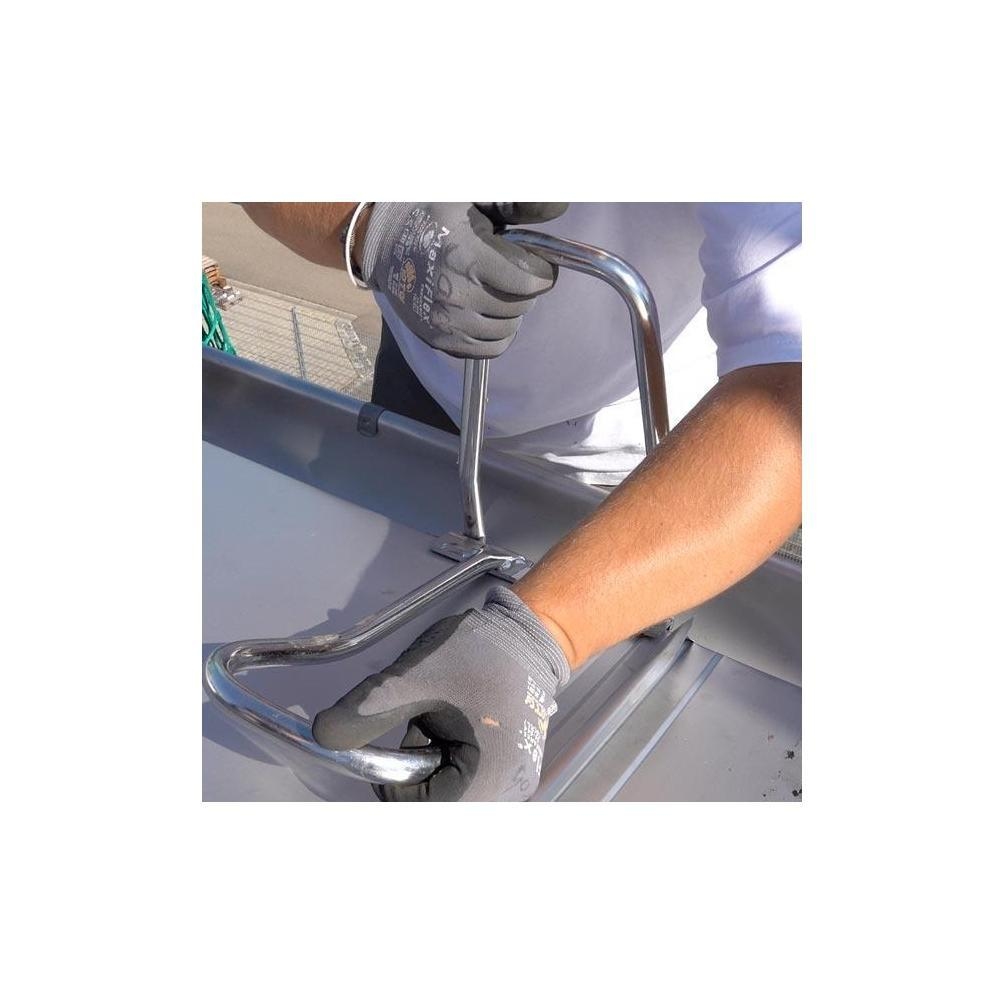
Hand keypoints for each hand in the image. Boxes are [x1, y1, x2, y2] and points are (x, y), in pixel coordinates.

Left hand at [311, 587, 569, 800]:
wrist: (525, 632)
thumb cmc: (481, 651)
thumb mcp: (415, 677)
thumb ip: (368, 711)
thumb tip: (325, 735)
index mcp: (491, 774)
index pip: (428, 812)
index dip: (397, 789)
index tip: (393, 751)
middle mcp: (509, 790)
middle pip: (440, 808)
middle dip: (416, 776)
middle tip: (420, 731)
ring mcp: (513, 783)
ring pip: (451, 797)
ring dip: (430, 768)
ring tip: (439, 725)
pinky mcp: (509, 772)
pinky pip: (466, 784)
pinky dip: (446, 762)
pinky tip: (452, 730)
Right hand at [358, 202, 565, 358]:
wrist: (384, 241)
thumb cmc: (434, 214)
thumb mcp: (473, 197)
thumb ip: (517, 203)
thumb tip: (559, 206)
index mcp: (468, 255)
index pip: (530, 280)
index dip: (542, 271)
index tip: (536, 263)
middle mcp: (457, 293)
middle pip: (521, 305)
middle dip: (524, 288)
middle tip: (508, 272)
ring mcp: (447, 321)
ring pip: (508, 329)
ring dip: (511, 311)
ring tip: (494, 290)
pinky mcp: (441, 339)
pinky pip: (490, 349)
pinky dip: (497, 334)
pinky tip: (487, 312)